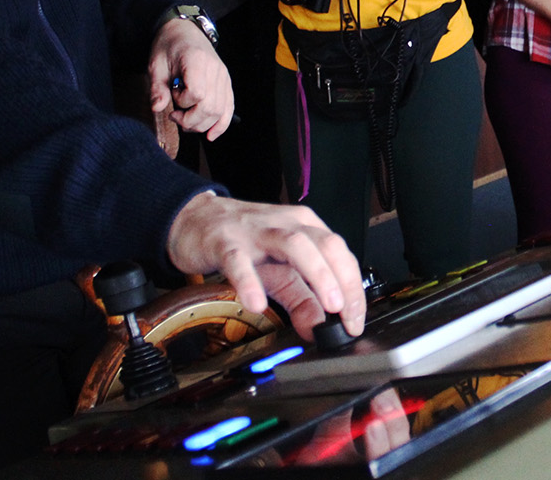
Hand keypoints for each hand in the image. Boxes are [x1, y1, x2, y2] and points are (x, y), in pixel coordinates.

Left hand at [147, 18, 233, 137]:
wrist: (184, 31)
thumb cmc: (169, 46)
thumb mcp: (156, 64)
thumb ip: (157, 88)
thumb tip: (157, 108)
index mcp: (197, 61)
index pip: (197, 93)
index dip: (182, 102)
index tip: (172, 97)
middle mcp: (215, 69)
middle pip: (210, 107)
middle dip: (191, 120)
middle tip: (175, 116)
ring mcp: (223, 77)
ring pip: (220, 111)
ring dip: (202, 124)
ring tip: (187, 121)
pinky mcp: (226, 83)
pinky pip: (229, 107)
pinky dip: (221, 124)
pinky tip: (211, 134)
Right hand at [166, 192, 365, 340]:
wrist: (195, 220)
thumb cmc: (243, 242)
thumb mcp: (276, 272)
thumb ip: (300, 300)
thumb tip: (318, 329)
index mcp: (305, 228)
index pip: (341, 254)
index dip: (353, 288)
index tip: (355, 321)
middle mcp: (287, 225)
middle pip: (327, 245)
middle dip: (344, 282)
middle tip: (348, 315)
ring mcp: (257, 232)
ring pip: (295, 245)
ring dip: (318, 274)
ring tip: (328, 306)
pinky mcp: (225, 242)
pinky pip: (239, 260)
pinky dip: (250, 281)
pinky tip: (256, 303)